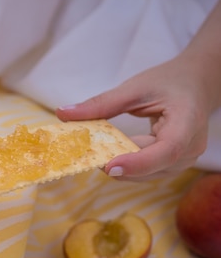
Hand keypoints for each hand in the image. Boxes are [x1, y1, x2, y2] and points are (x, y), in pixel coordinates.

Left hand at [56, 55, 212, 180]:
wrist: (195, 83)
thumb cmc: (169, 82)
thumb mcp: (135, 88)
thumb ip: (100, 104)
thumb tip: (62, 113)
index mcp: (188, 122)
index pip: (167, 150)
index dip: (138, 162)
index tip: (109, 166)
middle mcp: (191, 146)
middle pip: (154, 167)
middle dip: (120, 166)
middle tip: (86, 157)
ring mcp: (185, 159)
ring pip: (148, 175)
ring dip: (121, 168)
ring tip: (95, 154)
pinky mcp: (174, 164)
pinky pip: (147, 172)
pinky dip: (127, 166)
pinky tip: (109, 156)